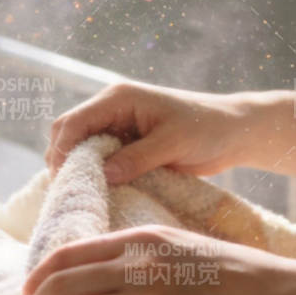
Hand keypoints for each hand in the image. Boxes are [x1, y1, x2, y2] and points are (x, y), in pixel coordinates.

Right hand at [45, 81, 264, 183]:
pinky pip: (100, 160)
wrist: (233, 132)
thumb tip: (102, 174)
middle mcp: (112, 110)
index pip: (74, 122)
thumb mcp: (172, 143)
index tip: (65, 180)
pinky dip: (95, 175)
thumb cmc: (206, 128)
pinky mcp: (126, 146)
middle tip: (71, 193)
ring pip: (81, 148)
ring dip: (79, 169)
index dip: (63, 150)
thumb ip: (137, 158)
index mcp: (118, 98)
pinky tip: (98, 194)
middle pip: (69, 133)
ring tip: (83, 196)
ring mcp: (118, 128)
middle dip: (65, 160)